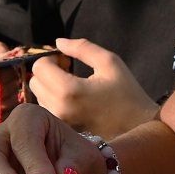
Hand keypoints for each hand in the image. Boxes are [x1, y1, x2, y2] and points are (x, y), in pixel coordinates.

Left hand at [28, 37, 158, 136]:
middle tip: (69, 73)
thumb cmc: (127, 93)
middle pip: (34, 82)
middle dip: (48, 73)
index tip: (67, 62)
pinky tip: (73, 101)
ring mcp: (60, 123)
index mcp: (69, 90)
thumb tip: (58, 42)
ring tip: (73, 88)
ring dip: (50, 88)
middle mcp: (59, 108)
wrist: (140, 129)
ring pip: (39, 97)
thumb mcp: (109, 62)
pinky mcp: (63, 131)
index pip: (39, 67)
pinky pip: (47, 110)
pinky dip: (54, 101)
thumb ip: (82, 47)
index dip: (52, 59)